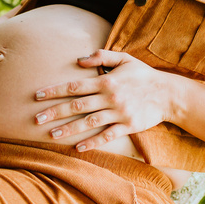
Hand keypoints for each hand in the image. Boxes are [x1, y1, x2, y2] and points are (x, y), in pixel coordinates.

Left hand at [31, 49, 172, 151]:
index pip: (74, 86)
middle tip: (36, 119)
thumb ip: (101, 56)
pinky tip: (77, 147)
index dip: (55, 91)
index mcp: (106, 81)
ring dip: (69, 129)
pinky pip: (107, 136)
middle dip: (54, 112)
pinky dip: (92, 142)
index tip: (37, 96)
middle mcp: (110, 97)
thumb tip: (79, 60)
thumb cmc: (143, 75)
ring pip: (89, 122)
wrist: (168, 94)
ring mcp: (119, 113)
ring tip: (52, 134)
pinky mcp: (128, 126)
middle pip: (76, 106)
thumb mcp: (124, 59)